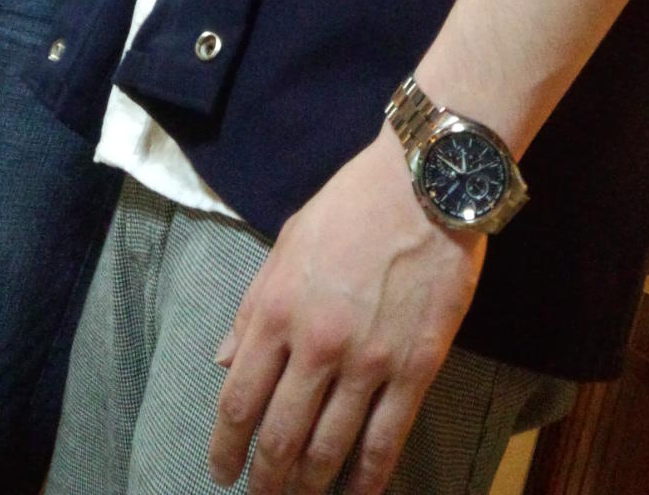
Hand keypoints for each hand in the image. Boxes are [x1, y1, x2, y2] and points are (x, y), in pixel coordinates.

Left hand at [209, 130, 484, 494]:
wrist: (426, 184)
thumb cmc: (351, 204)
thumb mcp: (287, 242)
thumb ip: (253, 306)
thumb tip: (226, 361)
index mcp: (277, 311)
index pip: (239, 401)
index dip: (225, 448)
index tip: (222, 471)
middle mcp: (316, 345)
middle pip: (280, 437)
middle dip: (266, 480)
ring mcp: (368, 361)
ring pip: (329, 448)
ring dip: (309, 486)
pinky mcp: (416, 368)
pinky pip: (386, 440)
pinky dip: (367, 479)